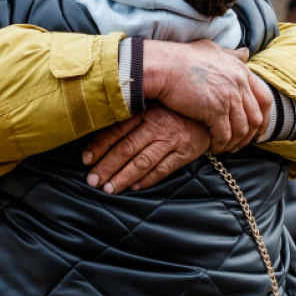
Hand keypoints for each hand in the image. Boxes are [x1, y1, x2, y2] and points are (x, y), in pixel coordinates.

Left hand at [82, 103, 210, 193]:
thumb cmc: (175, 111)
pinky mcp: (185, 153)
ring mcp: (171, 140)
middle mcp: (157, 126)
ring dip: (124, 177)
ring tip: (109, 189)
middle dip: (107, 166)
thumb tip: (102, 132)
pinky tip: (134, 187)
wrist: (210, 114)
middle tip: (93, 181)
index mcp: (145, 112)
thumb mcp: (153, 106)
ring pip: (142, 162)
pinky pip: (163, 169)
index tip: (85, 159)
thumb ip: (132, 118)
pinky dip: (148, 180)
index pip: (117, 130)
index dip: (99, 146)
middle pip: (126, 149)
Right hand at [142, 40, 270, 152]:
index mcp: (241, 70)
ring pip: (241, 129)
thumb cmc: (181, 57)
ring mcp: (229, 97)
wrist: (163, 65)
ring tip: (225, 148)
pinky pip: (224, 135)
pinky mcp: (215, 110)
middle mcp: (239, 83)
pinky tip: (213, 147)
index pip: (264, 99)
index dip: (263, 119)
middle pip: (255, 117)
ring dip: (234, 143)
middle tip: (240, 144)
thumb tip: (246, 53)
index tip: (258, 131)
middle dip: (250, 135)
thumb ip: (231, 54)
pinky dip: (220, 145)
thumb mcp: (212, 49)